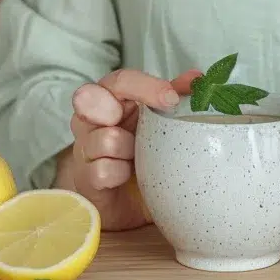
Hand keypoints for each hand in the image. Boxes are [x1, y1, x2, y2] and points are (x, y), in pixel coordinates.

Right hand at [57, 67, 200, 230]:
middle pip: (88, 97)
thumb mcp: (161, 122)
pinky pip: (102, 170)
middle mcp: (90, 118)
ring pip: (104, 138)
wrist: (130, 200)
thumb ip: (176, 96)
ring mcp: (83, 147)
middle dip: (110, 109)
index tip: (171, 99)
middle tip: (127, 123)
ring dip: (127, 149)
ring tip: (135, 157)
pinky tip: (126, 176)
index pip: (121, 80)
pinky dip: (120, 174)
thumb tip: (196, 79)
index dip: (145, 86)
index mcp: (111, 98)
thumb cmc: (143, 152)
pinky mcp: (84, 178)